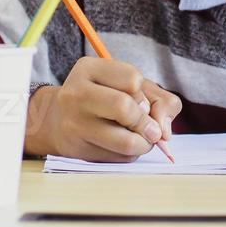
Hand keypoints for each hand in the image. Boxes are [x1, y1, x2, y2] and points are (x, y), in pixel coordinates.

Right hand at [24, 57, 181, 160]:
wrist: (60, 121)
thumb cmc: (105, 98)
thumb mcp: (132, 87)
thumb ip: (160, 100)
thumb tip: (164, 131)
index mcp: (88, 69)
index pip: (132, 79)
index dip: (144, 95)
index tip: (141, 102)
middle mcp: (75, 93)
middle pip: (124, 107)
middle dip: (146, 122)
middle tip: (150, 128)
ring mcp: (74, 123)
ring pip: (125, 141)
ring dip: (144, 144)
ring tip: (142, 139)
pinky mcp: (78, 150)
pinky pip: (119, 158)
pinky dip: (131, 154)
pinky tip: (122, 145)